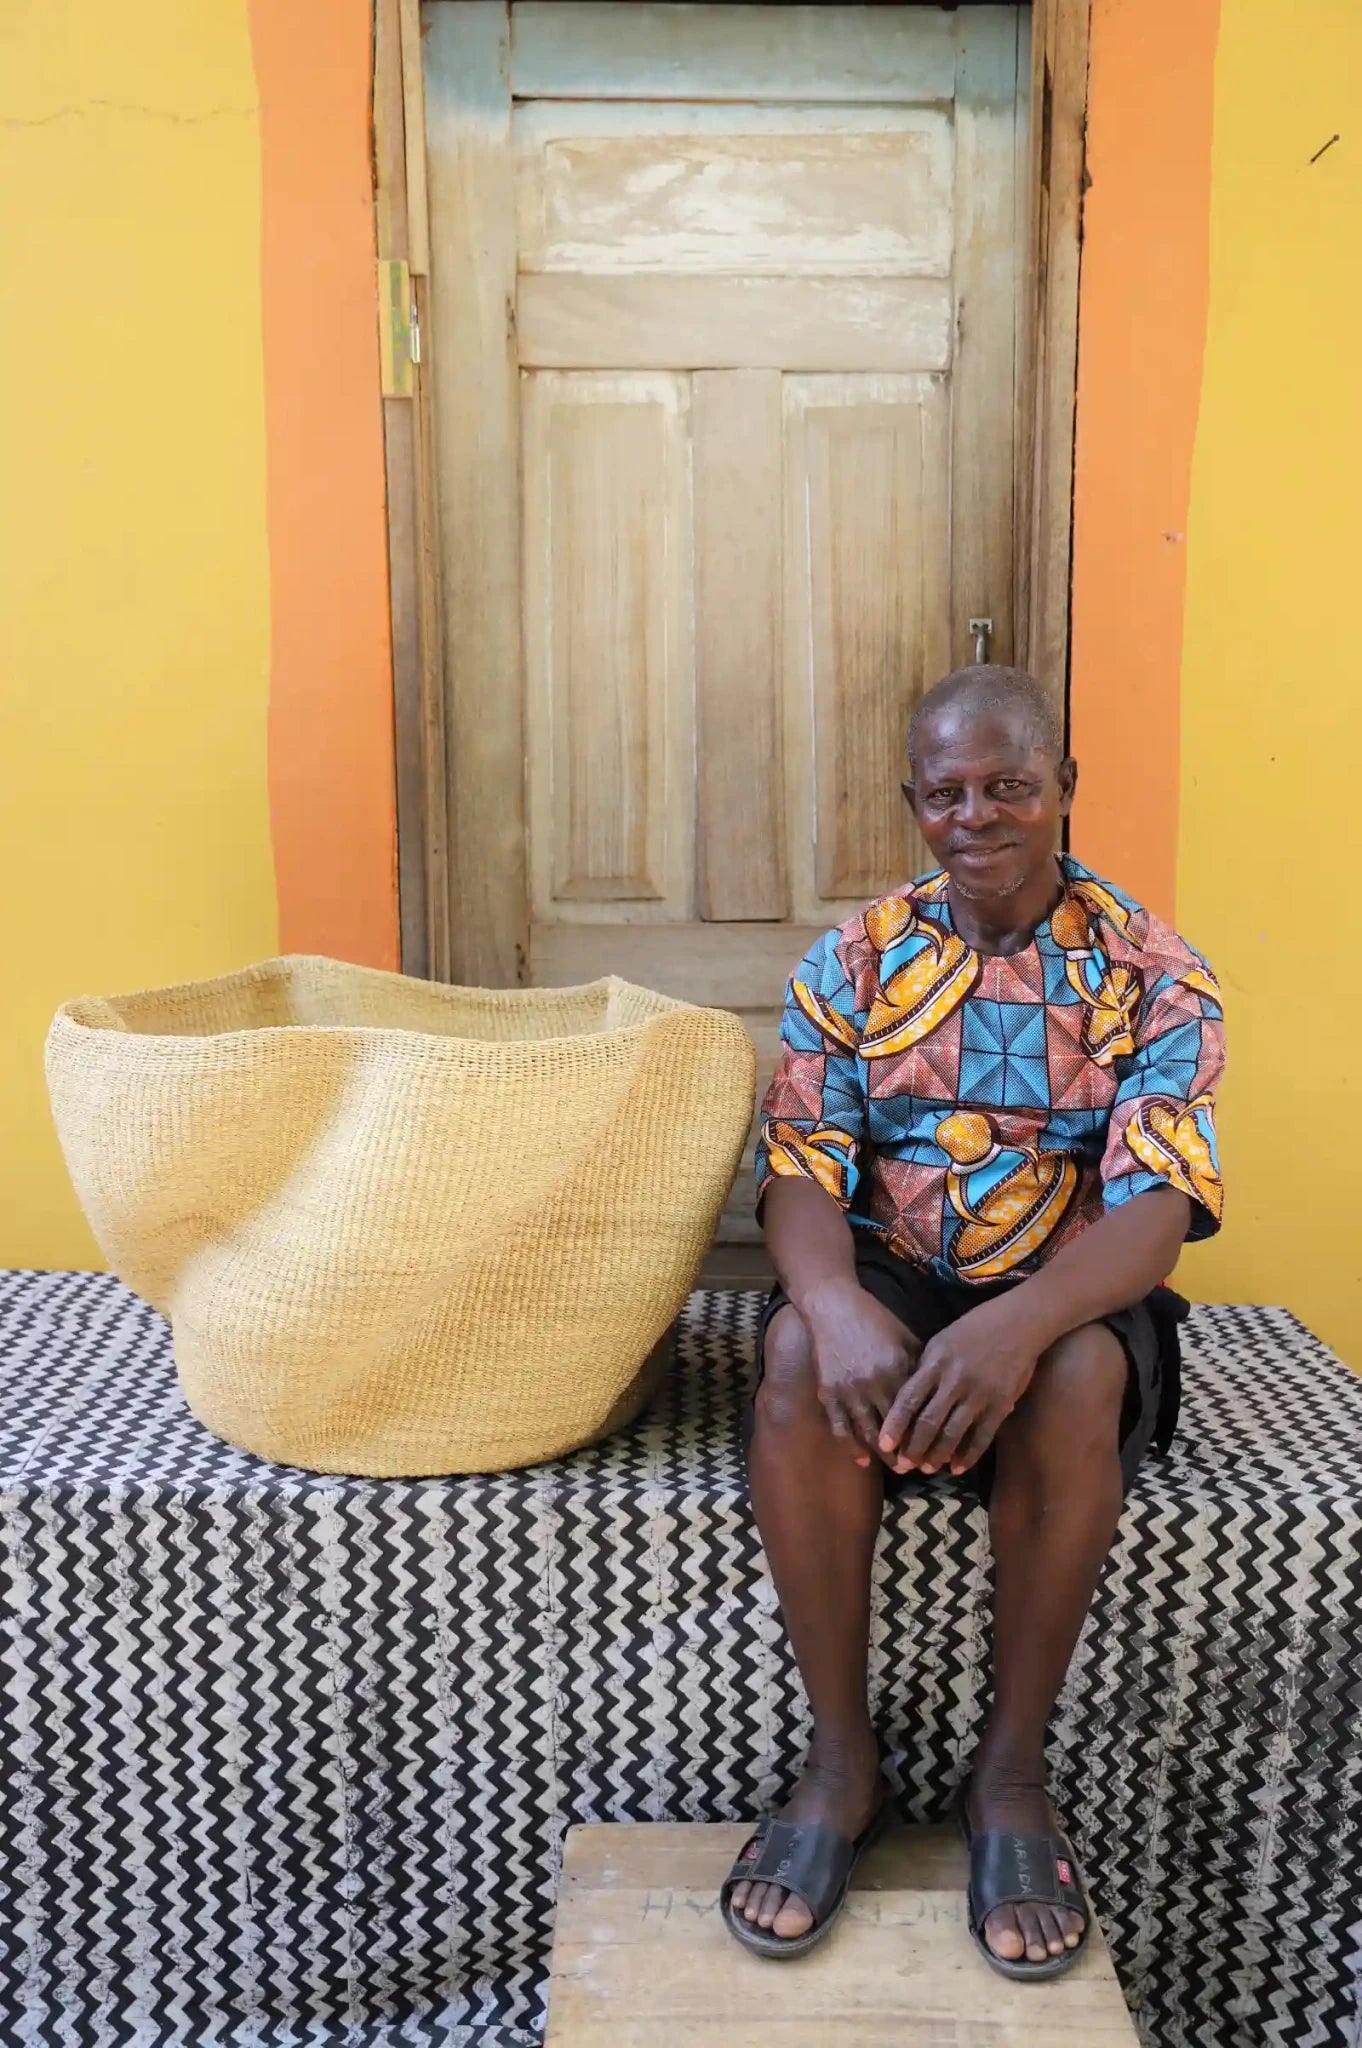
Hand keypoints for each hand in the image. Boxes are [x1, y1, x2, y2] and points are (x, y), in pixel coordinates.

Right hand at [801, 1280, 922, 1466]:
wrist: (834, 1307)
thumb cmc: (876, 1320)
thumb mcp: (906, 1337)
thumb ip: (922, 1365)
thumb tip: (942, 1390)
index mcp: (896, 1369)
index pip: (915, 1413)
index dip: (925, 1435)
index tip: (937, 1450)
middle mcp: (873, 1384)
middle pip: (893, 1429)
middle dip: (906, 1453)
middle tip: (919, 1468)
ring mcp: (849, 1390)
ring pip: (867, 1433)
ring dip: (882, 1455)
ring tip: (896, 1468)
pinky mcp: (829, 1392)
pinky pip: (840, 1426)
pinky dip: (851, 1446)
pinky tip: (862, 1460)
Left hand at [876, 1299, 1043, 1476]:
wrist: (1018, 1323)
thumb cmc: (974, 1329)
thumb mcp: (941, 1341)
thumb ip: (925, 1369)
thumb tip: (908, 1399)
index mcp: (936, 1362)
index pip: (909, 1399)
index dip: (895, 1425)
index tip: (883, 1445)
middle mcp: (955, 1380)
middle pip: (929, 1421)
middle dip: (913, 1447)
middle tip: (902, 1466)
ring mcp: (979, 1394)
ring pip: (953, 1432)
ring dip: (938, 1455)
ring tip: (927, 1468)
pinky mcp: (1001, 1404)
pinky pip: (982, 1436)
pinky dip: (969, 1455)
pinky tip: (957, 1467)